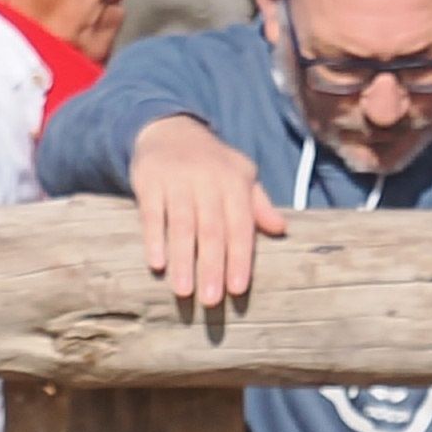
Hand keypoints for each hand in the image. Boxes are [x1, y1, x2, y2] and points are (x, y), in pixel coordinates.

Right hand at [127, 112, 284, 304]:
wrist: (168, 129)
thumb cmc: (212, 164)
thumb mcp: (240, 175)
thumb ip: (259, 204)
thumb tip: (281, 229)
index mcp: (234, 183)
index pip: (240, 226)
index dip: (239, 258)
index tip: (237, 290)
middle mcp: (207, 181)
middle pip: (211, 230)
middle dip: (212, 267)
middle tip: (211, 301)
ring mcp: (177, 180)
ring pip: (181, 226)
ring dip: (183, 260)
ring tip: (184, 292)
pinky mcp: (149, 181)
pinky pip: (152, 214)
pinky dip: (154, 239)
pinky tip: (157, 264)